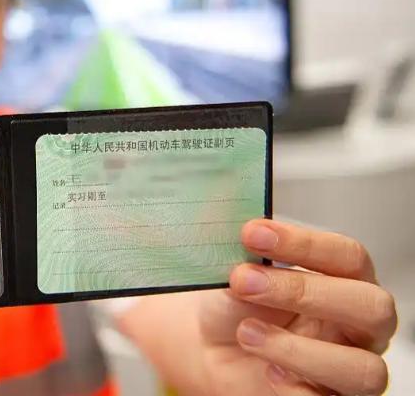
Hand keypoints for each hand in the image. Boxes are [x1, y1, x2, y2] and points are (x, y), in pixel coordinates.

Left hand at [198, 219, 397, 394]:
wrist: (212, 347)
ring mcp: (349, 369)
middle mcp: (358, 325)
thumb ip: (240, 244)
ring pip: (363, 369)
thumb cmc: (238, 303)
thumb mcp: (235, 267)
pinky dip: (296, 388)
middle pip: (371, 307)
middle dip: (304, 291)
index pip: (347, 256)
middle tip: (244, 280)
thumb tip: (223, 207)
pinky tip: (267, 370)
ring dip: (298, 349)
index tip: (252, 233)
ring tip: (246, 332)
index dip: (303, 243)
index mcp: (345, 279)